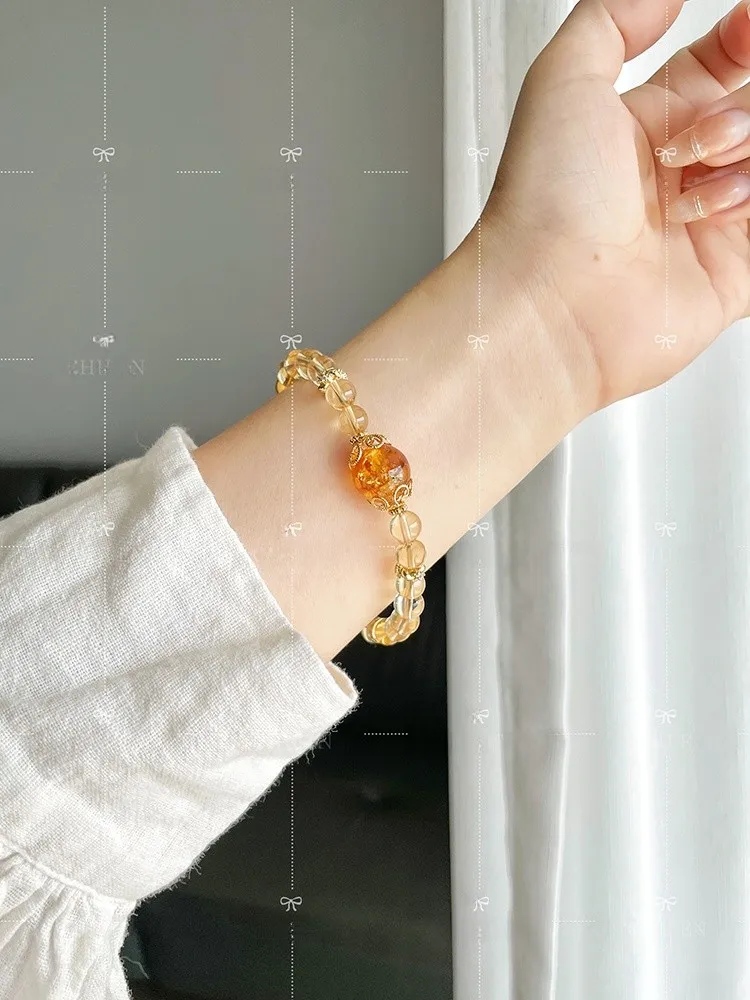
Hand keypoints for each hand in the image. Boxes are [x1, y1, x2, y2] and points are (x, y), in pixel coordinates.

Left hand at [483, 0, 749, 411]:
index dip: (745, 38)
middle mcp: (679, 172)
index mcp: (645, 124)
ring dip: (744, 162)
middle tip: (699, 143)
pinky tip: (723, 214)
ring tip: (690, 201)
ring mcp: (709, 222)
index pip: (724, 61)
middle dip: (741, 114)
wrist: (550, 304)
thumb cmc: (543, 208)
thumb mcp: (563, 79)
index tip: (747, 29)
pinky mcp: (735, 273)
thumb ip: (613, 18)